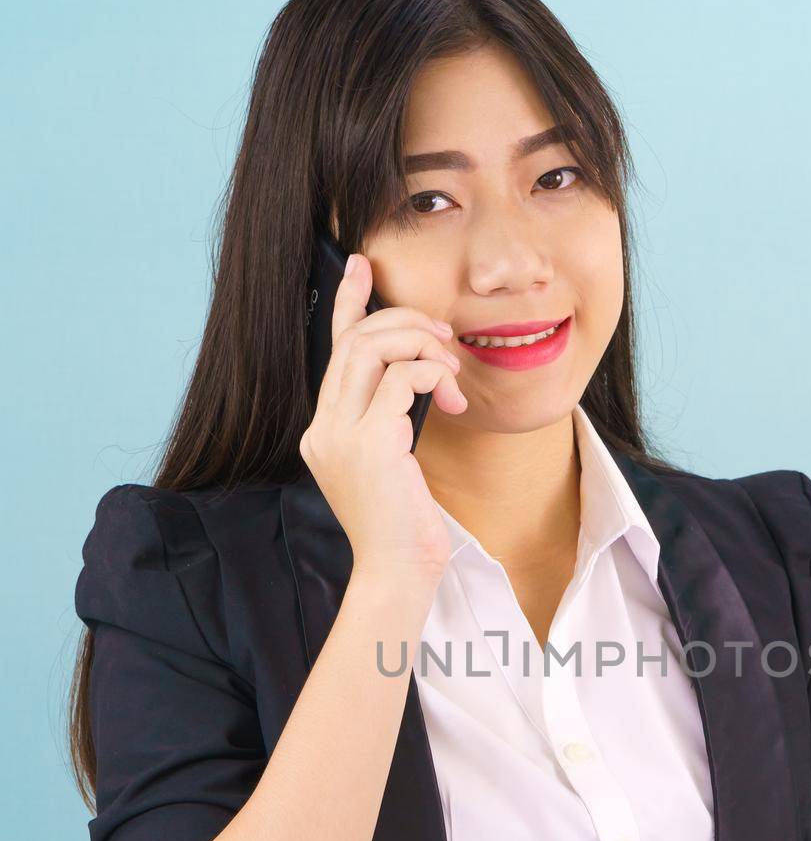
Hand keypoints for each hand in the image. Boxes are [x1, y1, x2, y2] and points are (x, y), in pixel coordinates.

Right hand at [299, 252, 468, 579]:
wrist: (398, 574)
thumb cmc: (404, 528)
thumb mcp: (391, 466)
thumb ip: (389, 421)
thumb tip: (417, 378)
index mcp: (324, 430)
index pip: (332, 351)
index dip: (347, 302)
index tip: (361, 266)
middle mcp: (324, 427)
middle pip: (354, 340)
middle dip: (403, 321)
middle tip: (443, 336)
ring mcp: (342, 435)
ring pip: (373, 348)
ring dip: (421, 344)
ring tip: (452, 368)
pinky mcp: (370, 443)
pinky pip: (405, 378)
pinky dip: (435, 374)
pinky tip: (456, 399)